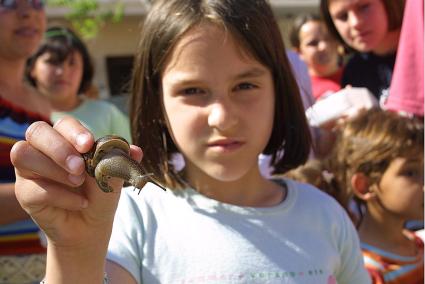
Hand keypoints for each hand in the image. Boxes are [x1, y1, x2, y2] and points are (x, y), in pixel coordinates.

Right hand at [10, 117, 142, 249]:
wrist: (92, 225)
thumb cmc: (100, 193)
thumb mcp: (113, 176)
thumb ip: (120, 161)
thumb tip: (136, 151)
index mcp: (66, 138)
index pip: (64, 124)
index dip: (74, 131)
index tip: (89, 144)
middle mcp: (43, 148)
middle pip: (36, 131)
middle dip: (59, 148)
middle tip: (79, 167)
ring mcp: (30, 169)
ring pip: (23, 155)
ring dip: (54, 169)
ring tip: (79, 183)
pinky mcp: (24, 192)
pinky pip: (33, 188)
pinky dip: (60, 196)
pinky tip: (79, 203)